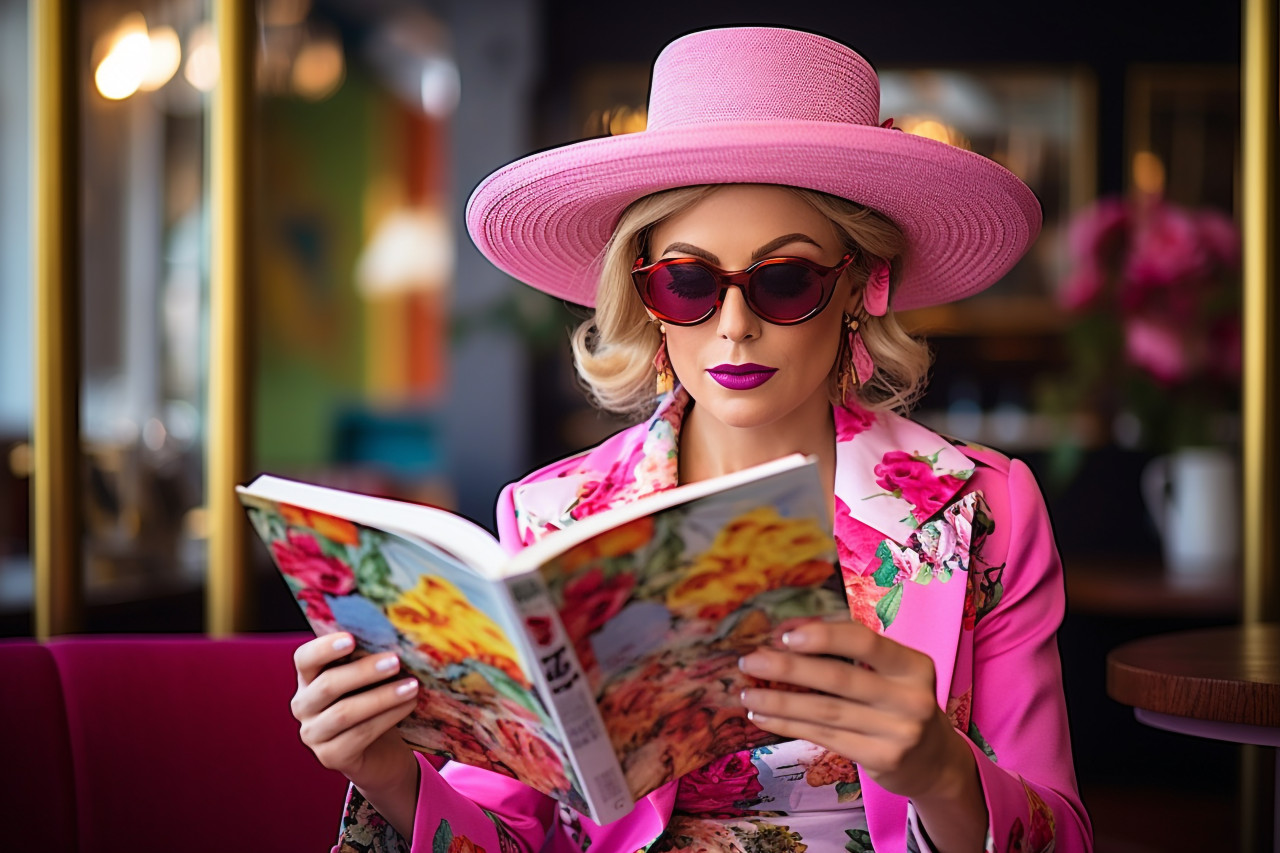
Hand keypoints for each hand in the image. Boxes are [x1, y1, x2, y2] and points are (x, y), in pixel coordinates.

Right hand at [291, 634, 419, 810]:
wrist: (379, 751)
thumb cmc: (372, 702)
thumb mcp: (367, 679)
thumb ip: (369, 659)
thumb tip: (395, 635)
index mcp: (308, 678)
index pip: (304, 658)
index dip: (324, 648)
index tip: (352, 638)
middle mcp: (303, 705)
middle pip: (327, 685)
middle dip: (364, 671)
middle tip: (396, 661)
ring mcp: (314, 734)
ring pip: (345, 712)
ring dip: (382, 697)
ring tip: (412, 686)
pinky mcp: (330, 757)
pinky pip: (360, 735)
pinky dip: (387, 718)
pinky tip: (409, 706)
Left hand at [736, 619, 976, 804]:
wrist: (936, 762)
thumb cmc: (900, 703)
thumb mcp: (893, 673)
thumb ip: (851, 653)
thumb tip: (788, 633)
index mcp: (913, 666)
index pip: (865, 642)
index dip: (824, 636)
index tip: (784, 635)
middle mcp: (911, 698)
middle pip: (840, 678)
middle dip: (789, 668)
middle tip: (750, 662)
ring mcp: (898, 732)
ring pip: (826, 712)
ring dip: (780, 701)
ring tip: (748, 693)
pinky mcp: (882, 759)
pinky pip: (825, 737)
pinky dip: (790, 725)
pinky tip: (765, 716)